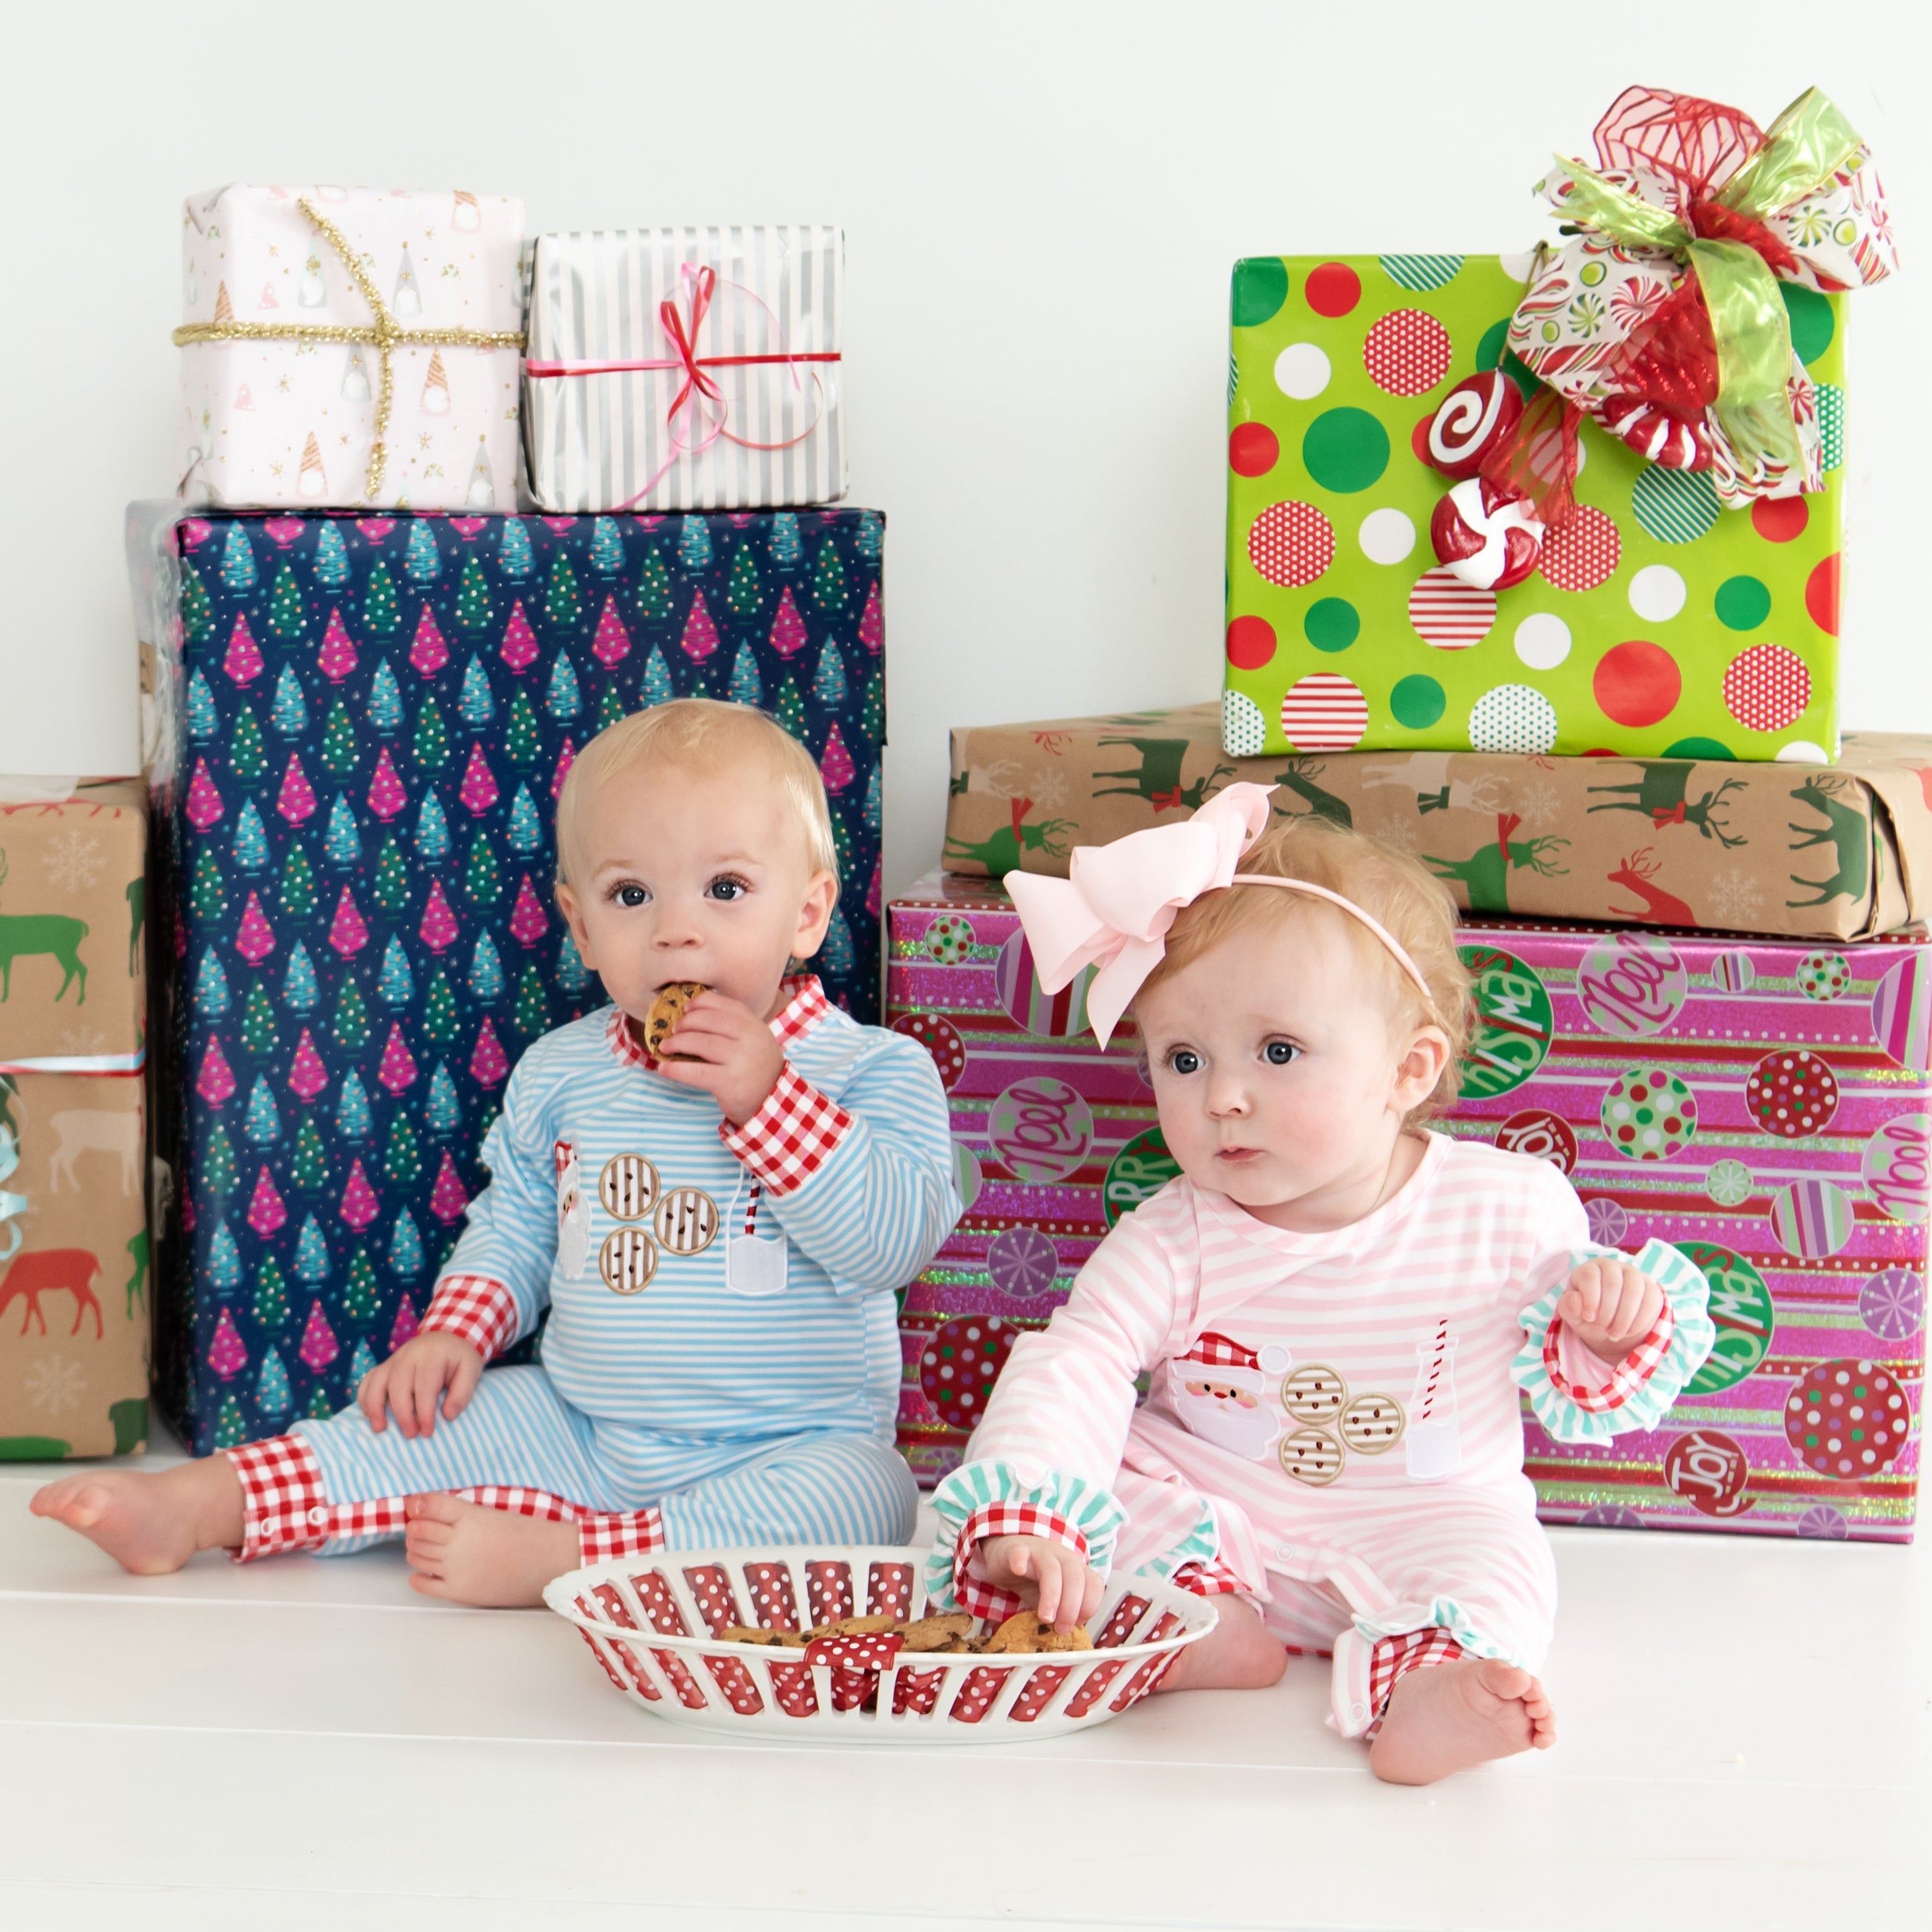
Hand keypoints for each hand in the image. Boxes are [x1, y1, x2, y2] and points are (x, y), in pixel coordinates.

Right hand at [358, 1330, 484, 1438]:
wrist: (448, 1336)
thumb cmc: (459, 1358)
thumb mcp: (471, 1370)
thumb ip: (463, 1393)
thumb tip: (448, 1415)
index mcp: (432, 1356)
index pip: (424, 1386)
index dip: (424, 1412)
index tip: (427, 1432)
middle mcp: (408, 1355)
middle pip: (398, 1386)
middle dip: (402, 1414)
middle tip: (411, 1435)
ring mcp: (394, 1359)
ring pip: (377, 1382)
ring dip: (375, 1407)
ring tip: (380, 1428)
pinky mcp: (385, 1365)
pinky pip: (368, 1379)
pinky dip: (365, 1397)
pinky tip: (369, 1414)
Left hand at [652, 991, 784, 1125]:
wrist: (772, 1102)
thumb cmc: (757, 1069)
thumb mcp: (755, 1041)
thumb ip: (735, 1027)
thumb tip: (693, 1013)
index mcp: (756, 1026)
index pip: (727, 1006)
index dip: (703, 1002)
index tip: (686, 1007)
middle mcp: (750, 1040)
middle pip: (711, 1021)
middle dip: (686, 1022)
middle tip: (673, 1029)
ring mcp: (740, 1061)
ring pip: (702, 1043)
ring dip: (677, 1042)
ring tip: (665, 1046)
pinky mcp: (729, 1083)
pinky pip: (696, 1072)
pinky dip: (675, 1068)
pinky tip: (663, 1068)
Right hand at [978, 1533, 1104, 1634]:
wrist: (1008, 1554)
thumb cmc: (1034, 1578)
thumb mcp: (1053, 1597)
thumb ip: (1063, 1612)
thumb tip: (1070, 1636)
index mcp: (1076, 1569)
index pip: (1094, 1584)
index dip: (1089, 1607)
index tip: (1077, 1625)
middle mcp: (1062, 1557)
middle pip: (1075, 1578)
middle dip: (1071, 1607)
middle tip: (1061, 1628)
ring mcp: (1039, 1551)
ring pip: (1051, 1569)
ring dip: (1051, 1595)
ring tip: (1045, 1617)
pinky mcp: (1016, 1549)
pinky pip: (1020, 1552)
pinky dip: (1020, 1561)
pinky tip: (1019, 1571)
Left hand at [1558, 1258, 1664, 1362]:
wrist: (1612, 1327)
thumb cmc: (1589, 1316)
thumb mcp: (1573, 1315)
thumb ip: (1568, 1307)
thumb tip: (1576, 1299)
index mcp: (1589, 1268)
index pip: (1590, 1275)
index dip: (1590, 1299)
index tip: (1589, 1318)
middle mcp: (1612, 1267)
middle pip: (1613, 1283)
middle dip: (1607, 1312)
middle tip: (1602, 1329)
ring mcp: (1634, 1275)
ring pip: (1633, 1291)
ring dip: (1624, 1318)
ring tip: (1614, 1334)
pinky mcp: (1651, 1288)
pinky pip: (1649, 1300)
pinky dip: (1639, 1321)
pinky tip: (1629, 1332)